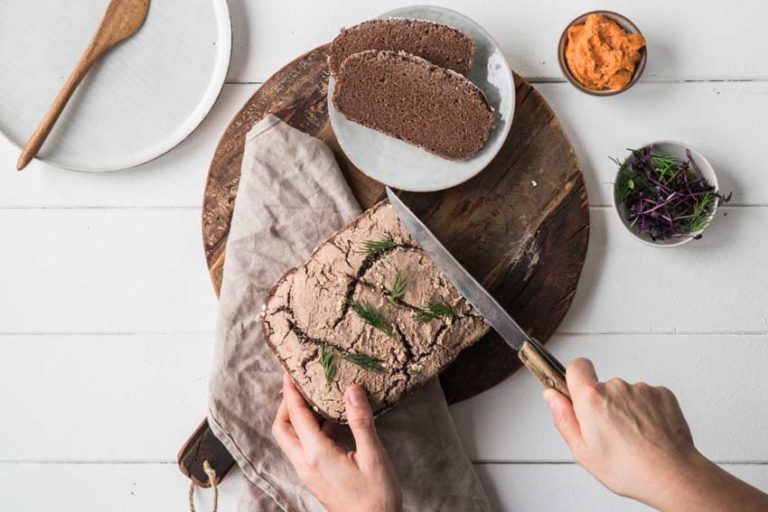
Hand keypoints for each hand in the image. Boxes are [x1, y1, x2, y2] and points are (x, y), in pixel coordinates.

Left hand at [272, 373, 401, 511]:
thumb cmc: (376, 497)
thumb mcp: (373, 456)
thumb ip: (361, 421)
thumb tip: (352, 389)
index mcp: (316, 454)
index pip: (295, 415)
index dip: (290, 391)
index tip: (289, 370)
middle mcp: (305, 463)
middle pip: (283, 428)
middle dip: (286, 403)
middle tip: (299, 384)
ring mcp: (309, 473)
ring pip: (291, 439)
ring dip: (297, 417)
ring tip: (315, 398)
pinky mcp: (316, 478)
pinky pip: (303, 449)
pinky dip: (309, 430)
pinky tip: (331, 423)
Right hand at [544, 358, 767, 511]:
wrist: (673, 475)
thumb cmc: (628, 468)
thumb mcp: (582, 451)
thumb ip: (563, 417)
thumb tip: (551, 395)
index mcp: (592, 398)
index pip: (576, 366)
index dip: (574, 378)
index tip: (576, 392)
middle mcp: (616, 387)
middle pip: (602, 386)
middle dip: (603, 404)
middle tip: (610, 433)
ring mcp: (642, 389)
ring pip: (626, 394)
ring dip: (626, 409)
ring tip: (634, 438)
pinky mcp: (663, 394)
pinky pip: (647, 397)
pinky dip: (647, 411)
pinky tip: (649, 433)